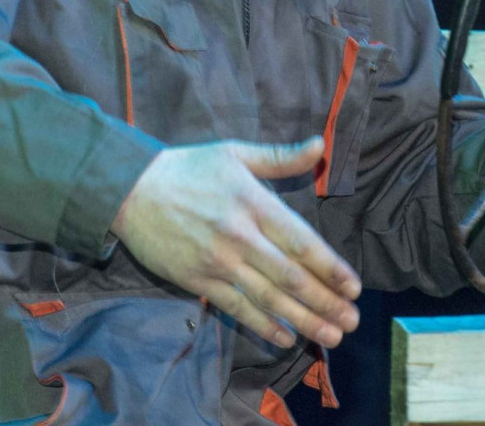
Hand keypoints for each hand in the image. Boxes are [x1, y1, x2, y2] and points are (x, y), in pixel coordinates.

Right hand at [110, 136, 361, 349]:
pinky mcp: (198, 281)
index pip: (301, 242)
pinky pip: (236, 308)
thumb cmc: (188, 169)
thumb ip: (281, 157)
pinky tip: (285, 339)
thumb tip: (321, 145)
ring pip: (268, 298)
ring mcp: (219, 263)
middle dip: (325, 302)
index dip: (330, 267)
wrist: (131, 191)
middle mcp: (241, 237)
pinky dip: (262, 325)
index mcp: (255, 204)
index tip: (353, 287)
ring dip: (303, 320)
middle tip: (351, 320)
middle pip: (290, 276)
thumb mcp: (236, 153)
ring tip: (331, 336)